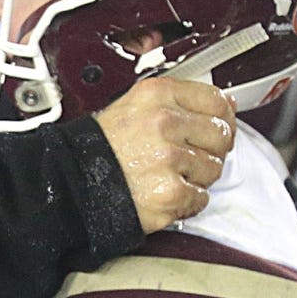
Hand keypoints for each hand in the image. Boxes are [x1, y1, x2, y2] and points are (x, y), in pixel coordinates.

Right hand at [93, 76, 234, 232]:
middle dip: (209, 149)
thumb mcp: (132, 106)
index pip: (216, 100)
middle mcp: (164, 124)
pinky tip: (165, 194)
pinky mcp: (169, 193)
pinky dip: (186, 201)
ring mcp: (168, 159)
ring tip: (169, 176)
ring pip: (213, 169)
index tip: (216, 126)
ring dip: (197, 177)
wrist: (72, 184)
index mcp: (157, 96)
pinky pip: (200, 198)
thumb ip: (176, 101)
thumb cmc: (99, 149)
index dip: (221, 117)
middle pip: (220, 135)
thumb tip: (224, 105)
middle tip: (188, 157)